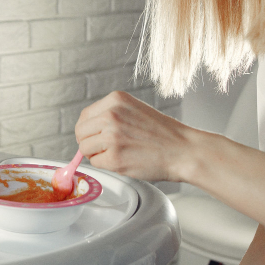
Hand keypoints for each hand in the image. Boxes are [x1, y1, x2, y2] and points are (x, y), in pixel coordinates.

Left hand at [74, 91, 196, 181]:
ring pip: (84, 148)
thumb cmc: (163, 133)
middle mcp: (111, 115)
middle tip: (105, 148)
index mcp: (115, 99)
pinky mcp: (114, 157)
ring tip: (119, 153)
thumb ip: (111, 115)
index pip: (85, 116)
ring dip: (97, 154)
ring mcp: (111, 136)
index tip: (95, 136)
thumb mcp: (134, 110)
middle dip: (89, 142)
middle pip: (80, 132)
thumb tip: (87, 130)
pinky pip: (96, 163)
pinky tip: (125, 160)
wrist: (184, 150)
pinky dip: (106, 165)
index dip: (88, 129)